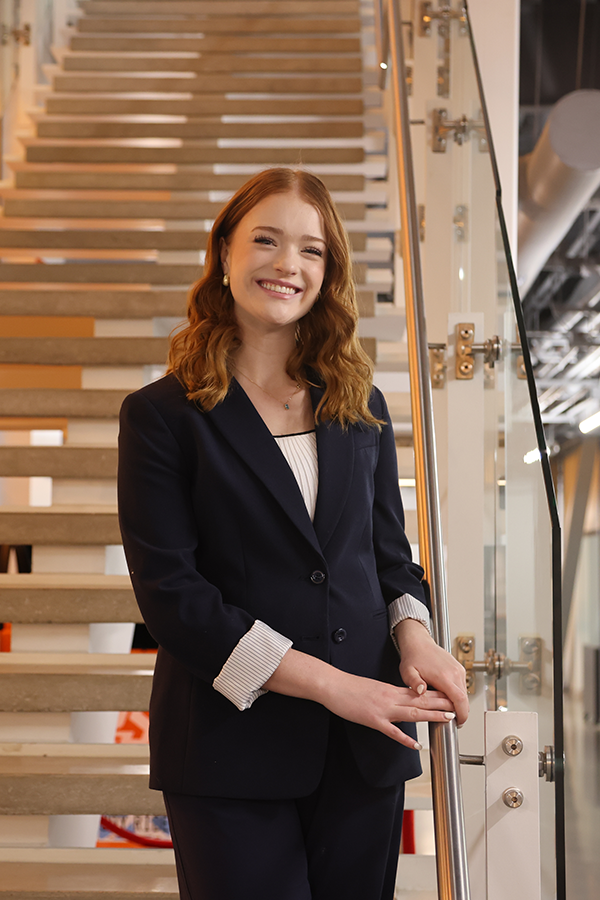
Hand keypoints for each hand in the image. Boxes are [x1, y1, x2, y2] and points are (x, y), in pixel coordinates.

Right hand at [319, 668, 457, 749]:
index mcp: (391, 690)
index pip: (419, 692)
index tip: (450, 697)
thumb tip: (401, 702)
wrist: (333, 685)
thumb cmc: (350, 687)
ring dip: (431, 716)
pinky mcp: (373, 719)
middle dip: (441, 704)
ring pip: (412, 712)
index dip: (436, 695)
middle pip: (420, 701)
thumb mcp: (374, 688)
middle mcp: (391, 698)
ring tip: (447, 719)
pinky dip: (405, 739)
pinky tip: (416, 744)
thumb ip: (389, 696)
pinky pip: (392, 731)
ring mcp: (383, 709)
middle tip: (457, 706)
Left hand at [394, 618, 468, 725]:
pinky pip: (462, 685)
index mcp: (444, 676)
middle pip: (465, 698)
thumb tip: (421, 691)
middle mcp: (454, 672)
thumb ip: (414, 682)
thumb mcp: (407, 672)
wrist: (418, 642)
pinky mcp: (459, 668)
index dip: (462, 714)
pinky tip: (446, 696)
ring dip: (459, 702)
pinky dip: (458, 694)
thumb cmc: (413, 656)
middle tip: (452, 719)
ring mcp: (458, 669)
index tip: (459, 723)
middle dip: (461, 711)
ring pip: (464, 692)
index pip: (460, 699)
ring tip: (446, 707)